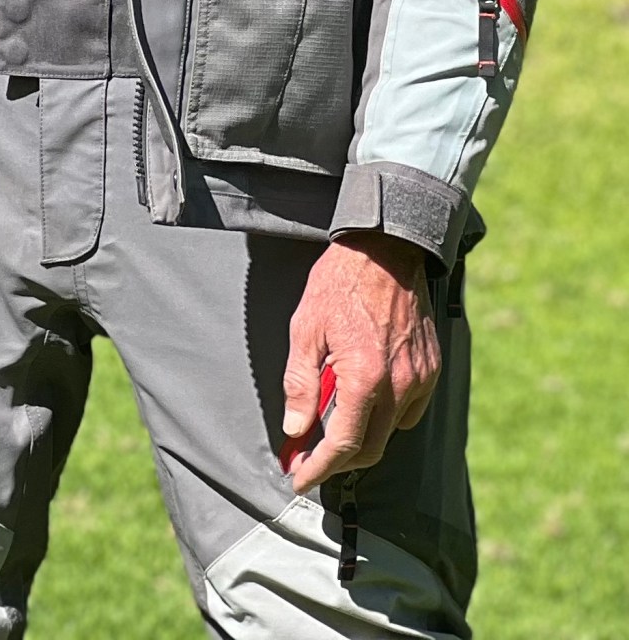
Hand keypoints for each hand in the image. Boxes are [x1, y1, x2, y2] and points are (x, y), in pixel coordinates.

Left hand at [281, 233, 440, 493]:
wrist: (386, 249)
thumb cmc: (340, 283)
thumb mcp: (306, 328)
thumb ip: (301, 384)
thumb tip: (296, 429)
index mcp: (365, 378)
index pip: (343, 444)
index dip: (319, 467)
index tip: (300, 478)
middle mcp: (399, 385)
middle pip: (370, 448)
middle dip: (338, 462)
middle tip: (311, 458)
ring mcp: (420, 379)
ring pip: (391, 431)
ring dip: (362, 437)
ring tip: (333, 423)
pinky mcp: (432, 369)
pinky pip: (410, 410)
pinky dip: (386, 416)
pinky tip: (365, 399)